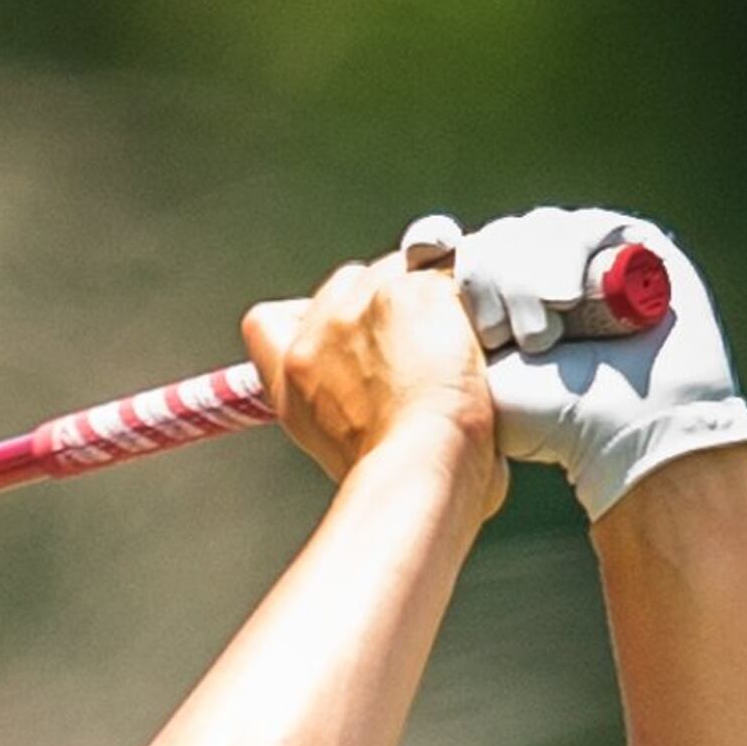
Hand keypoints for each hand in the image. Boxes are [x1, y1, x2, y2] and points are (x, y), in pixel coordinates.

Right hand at [242, 250, 505, 518]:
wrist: (421, 466)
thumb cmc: (398, 476)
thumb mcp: (337, 447)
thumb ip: (338, 402)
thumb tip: (376, 391)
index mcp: (291, 376)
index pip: (267, 322)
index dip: (306, 318)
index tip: (341, 334)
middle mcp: (320, 333)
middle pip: (351, 282)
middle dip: (386, 307)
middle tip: (422, 348)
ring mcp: (365, 305)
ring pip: (403, 270)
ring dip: (430, 298)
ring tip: (456, 348)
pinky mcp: (414, 291)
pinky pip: (450, 274)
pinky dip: (468, 301)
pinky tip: (479, 337)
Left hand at [446, 205, 746, 521]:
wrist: (628, 434)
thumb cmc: (547, 422)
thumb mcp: (471, 374)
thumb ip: (431, 324)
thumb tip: (396, 263)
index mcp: (492, 302)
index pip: (451, 248)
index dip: (434, 243)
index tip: (423, 251)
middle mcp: (538, 274)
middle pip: (492, 238)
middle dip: (488, 279)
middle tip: (498, 338)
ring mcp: (585, 259)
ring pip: (534, 230)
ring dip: (527, 279)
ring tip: (539, 339)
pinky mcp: (632, 247)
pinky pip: (583, 227)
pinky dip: (568, 256)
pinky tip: (566, 300)